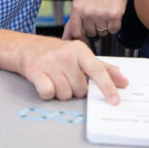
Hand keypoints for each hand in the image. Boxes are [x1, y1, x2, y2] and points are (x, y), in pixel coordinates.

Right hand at [0, 30, 128, 103]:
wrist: (25, 47)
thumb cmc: (56, 53)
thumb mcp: (80, 55)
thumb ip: (103, 68)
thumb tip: (123, 82)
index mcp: (80, 50)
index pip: (98, 71)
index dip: (108, 87)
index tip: (115, 100)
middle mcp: (65, 54)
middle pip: (80, 89)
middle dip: (75, 89)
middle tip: (66, 78)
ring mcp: (49, 61)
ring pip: (64, 94)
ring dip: (61, 92)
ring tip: (55, 79)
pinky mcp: (35, 70)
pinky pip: (48, 93)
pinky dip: (47, 93)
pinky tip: (45, 83)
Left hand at [63, 0, 133, 40]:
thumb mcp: (81, 2)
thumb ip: (73, 21)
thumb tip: (66, 38)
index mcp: (76, 7)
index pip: (75, 32)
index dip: (81, 37)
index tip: (85, 37)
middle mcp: (87, 11)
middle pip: (91, 33)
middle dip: (96, 27)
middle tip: (99, 14)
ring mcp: (100, 13)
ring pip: (103, 32)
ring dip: (106, 26)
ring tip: (106, 12)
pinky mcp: (113, 15)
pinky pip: (114, 30)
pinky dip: (115, 25)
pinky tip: (113, 13)